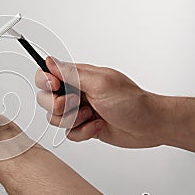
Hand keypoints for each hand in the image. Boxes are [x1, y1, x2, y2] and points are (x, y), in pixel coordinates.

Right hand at [35, 56, 171, 148]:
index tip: (55, 87)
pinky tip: (98, 126)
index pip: (46, 74)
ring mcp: (78, 110)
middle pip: (45, 99)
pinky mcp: (83, 126)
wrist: (149, 126)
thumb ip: (72, 74)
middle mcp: (75, 92)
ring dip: (73, 120)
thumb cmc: (132, 102)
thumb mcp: (100, 83)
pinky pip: (68, 133)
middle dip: (58, 106)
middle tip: (78, 104)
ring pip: (55, 118)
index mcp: (78, 77)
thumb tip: (50, 61)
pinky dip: (82, 132)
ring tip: (91, 115)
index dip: (45, 82)